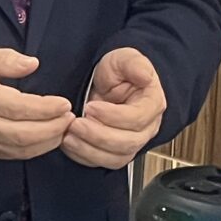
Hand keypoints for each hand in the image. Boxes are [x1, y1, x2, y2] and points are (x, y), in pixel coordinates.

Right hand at [0, 45, 74, 160]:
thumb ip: (4, 58)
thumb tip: (32, 64)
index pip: (16, 107)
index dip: (44, 108)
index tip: (64, 103)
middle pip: (21, 133)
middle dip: (51, 128)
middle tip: (70, 117)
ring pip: (19, 147)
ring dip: (47, 141)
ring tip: (64, 128)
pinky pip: (14, 155)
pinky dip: (36, 149)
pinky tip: (49, 138)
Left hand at [64, 47, 166, 168]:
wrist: (107, 83)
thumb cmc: (119, 71)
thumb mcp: (124, 58)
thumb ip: (134, 64)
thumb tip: (145, 76)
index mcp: (152, 104)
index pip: (137, 119)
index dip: (113, 116)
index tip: (90, 107)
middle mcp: (146, 127)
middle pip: (127, 143)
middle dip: (98, 135)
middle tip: (76, 123)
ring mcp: (131, 142)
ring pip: (115, 158)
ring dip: (89, 149)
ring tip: (69, 134)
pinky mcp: (115, 151)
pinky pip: (102, 162)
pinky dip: (84, 156)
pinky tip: (69, 143)